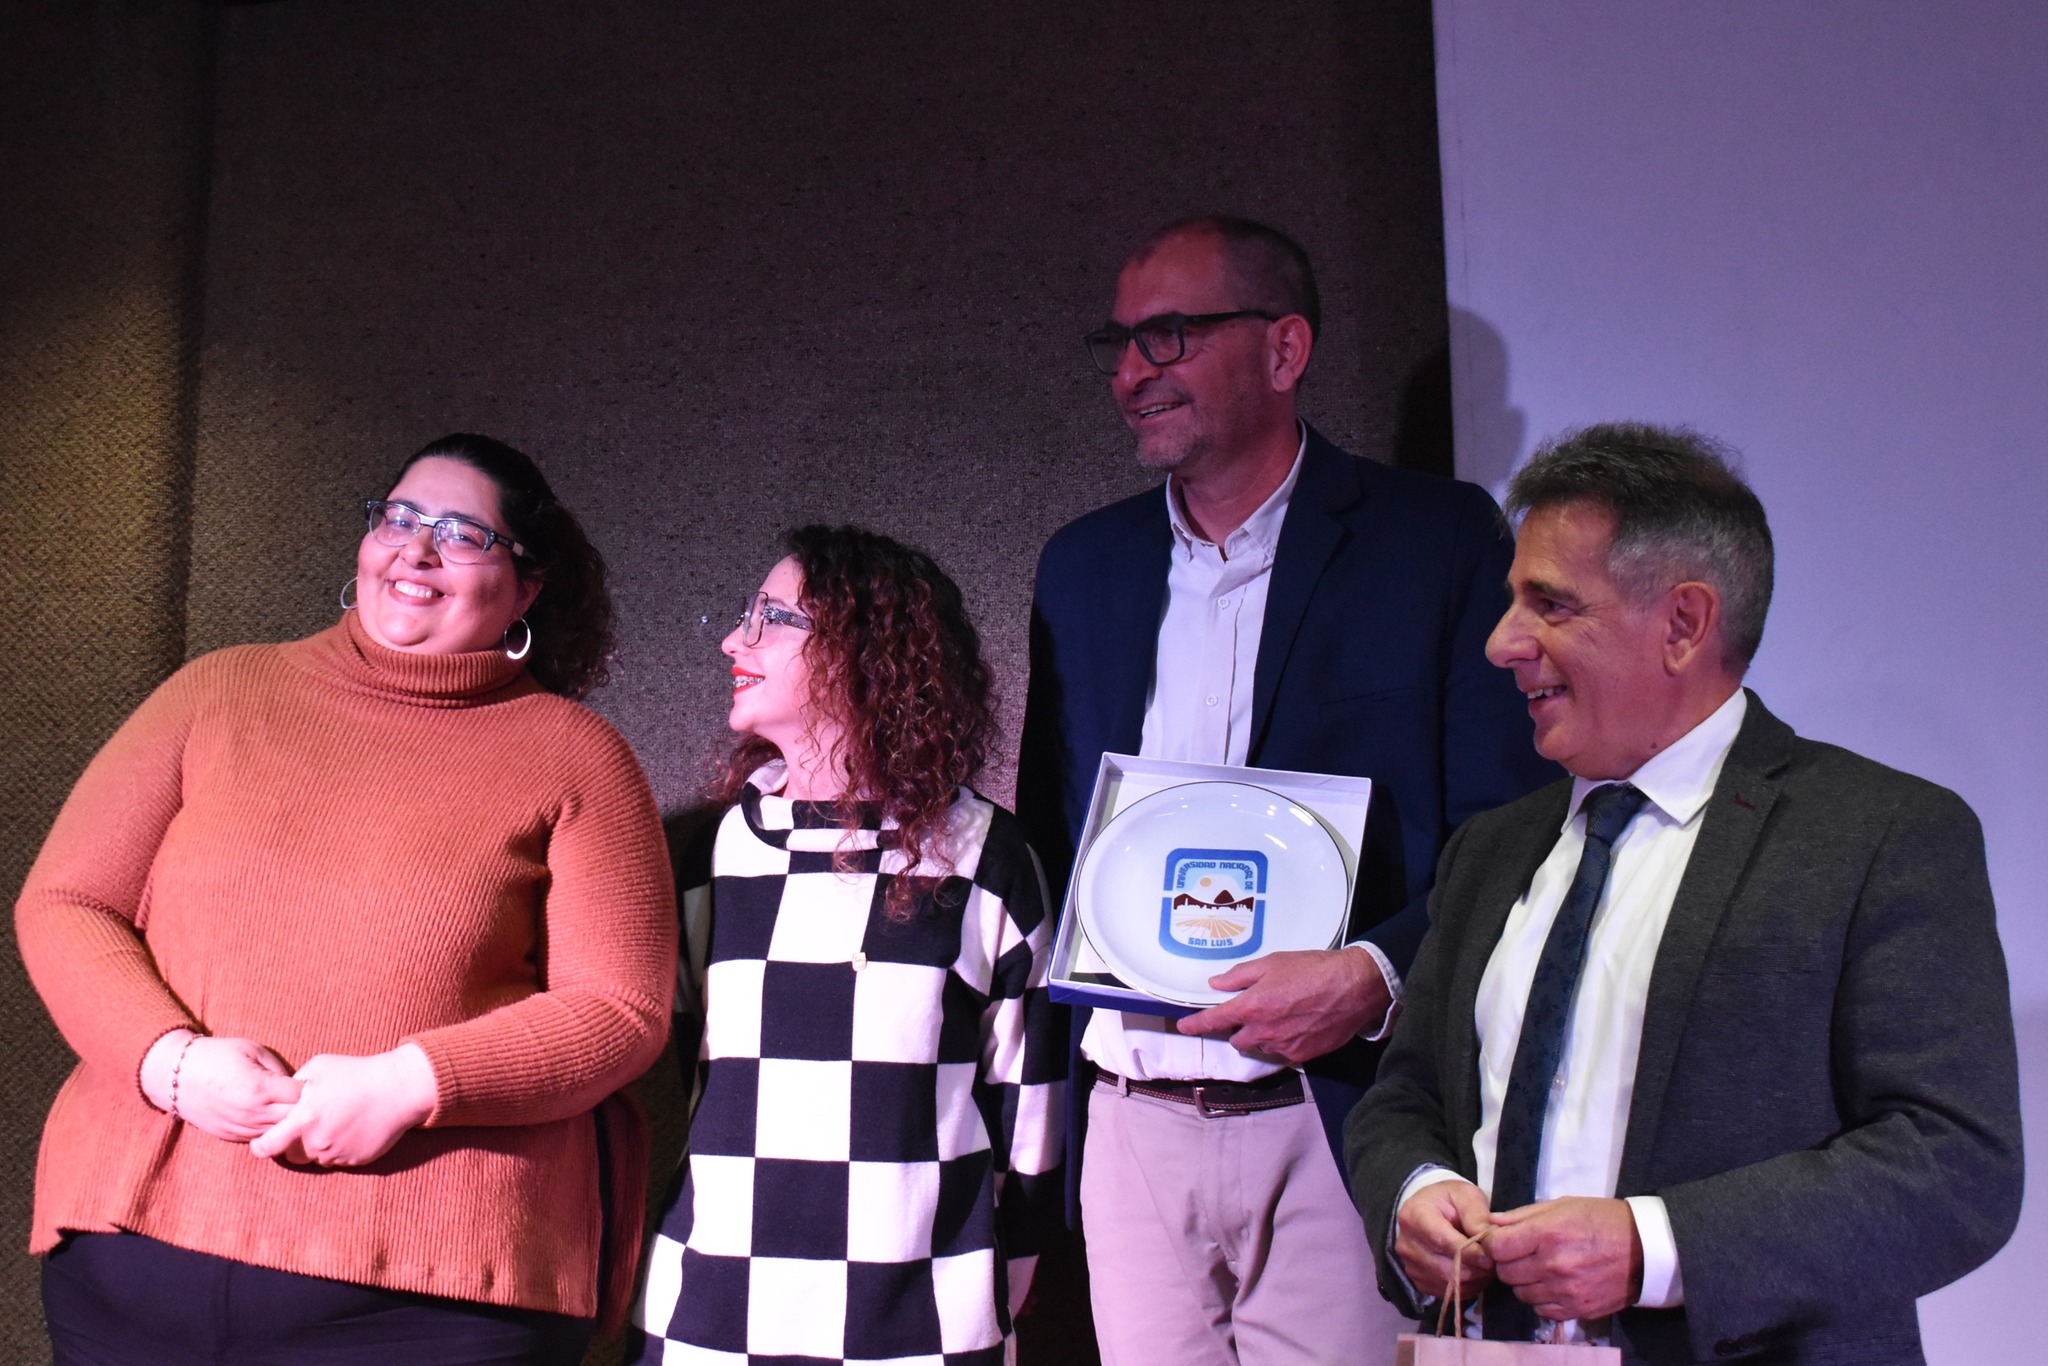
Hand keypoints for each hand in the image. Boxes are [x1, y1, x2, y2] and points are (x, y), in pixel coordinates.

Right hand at [141, 1031, 301, 1141]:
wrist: (177, 1077)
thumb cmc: (217, 1056)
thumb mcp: (252, 1050)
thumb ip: (279, 1068)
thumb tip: (299, 1084)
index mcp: (260, 1089)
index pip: (301, 1096)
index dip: (310, 1087)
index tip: (312, 1080)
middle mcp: (252, 1113)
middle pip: (295, 1119)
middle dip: (305, 1108)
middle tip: (309, 1096)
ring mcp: (242, 1128)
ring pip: (281, 1134)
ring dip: (290, 1123)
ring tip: (293, 1108)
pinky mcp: (232, 1137)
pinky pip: (263, 1138)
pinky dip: (273, 1130)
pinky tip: (274, 1117)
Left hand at [249, 1043, 437, 1167]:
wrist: (398, 1088)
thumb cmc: (358, 1072)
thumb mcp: (320, 1067)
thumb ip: (295, 1084)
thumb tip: (282, 1096)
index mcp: (304, 1119)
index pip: (267, 1146)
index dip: (260, 1146)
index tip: (261, 1142)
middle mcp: (318, 1141)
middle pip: (292, 1156)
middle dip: (294, 1144)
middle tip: (309, 1125)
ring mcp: (338, 1154)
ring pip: (317, 1158)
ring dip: (320, 1145)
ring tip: (337, 1121)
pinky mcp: (356, 1161)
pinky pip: (340, 1159)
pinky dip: (341, 1148)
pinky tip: (353, 1127)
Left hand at [1174, 946, 1392, 1063]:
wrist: (1353, 986)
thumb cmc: (1313, 969)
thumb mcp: (1272, 963)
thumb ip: (1240, 976)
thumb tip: (1217, 984)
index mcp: (1252, 1006)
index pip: (1214, 1021)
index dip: (1195, 1025)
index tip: (1183, 1027)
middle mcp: (1263, 1031)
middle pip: (1236, 1040)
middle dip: (1240, 1028)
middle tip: (1257, 1010)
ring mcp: (1283, 1046)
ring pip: (1260, 1047)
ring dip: (1262, 1036)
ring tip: (1283, 1015)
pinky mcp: (1302, 1055)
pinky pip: (1282, 1052)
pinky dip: (1283, 1042)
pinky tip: (1298, 1025)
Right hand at [1396, 1178, 1495, 1300]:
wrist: (1429, 1211)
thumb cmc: (1449, 1201)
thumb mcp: (1465, 1195)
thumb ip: (1476, 1214)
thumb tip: (1487, 1239)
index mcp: (1414, 1216)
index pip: (1442, 1242)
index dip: (1470, 1253)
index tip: (1491, 1257)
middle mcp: (1406, 1244)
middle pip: (1446, 1268)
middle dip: (1476, 1268)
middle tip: (1494, 1261)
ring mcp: (1410, 1266)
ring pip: (1449, 1284)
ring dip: (1473, 1279)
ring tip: (1484, 1264)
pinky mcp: (1418, 1282)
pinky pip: (1448, 1293)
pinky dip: (1466, 1287)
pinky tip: (1472, 1271)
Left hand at [1483, 1196, 1641, 1322]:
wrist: (1645, 1248)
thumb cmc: (1601, 1219)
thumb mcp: (1563, 1205)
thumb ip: (1522, 1215)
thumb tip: (1491, 1223)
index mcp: (1547, 1234)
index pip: (1496, 1247)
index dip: (1491, 1244)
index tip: (1499, 1241)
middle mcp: (1553, 1265)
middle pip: (1505, 1272)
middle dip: (1508, 1262)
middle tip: (1523, 1253)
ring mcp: (1566, 1291)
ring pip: (1521, 1294)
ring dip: (1525, 1282)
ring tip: (1542, 1268)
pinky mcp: (1578, 1309)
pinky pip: (1542, 1310)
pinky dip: (1542, 1299)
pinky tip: (1555, 1284)